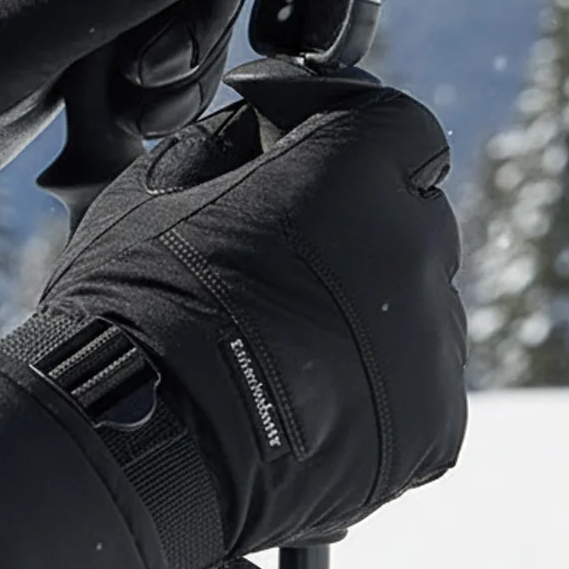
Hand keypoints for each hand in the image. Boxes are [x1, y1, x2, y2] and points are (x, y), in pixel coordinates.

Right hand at [0, 65, 466, 568]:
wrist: (135, 442)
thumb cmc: (134, 303)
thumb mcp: (158, 183)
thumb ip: (236, 142)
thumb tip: (267, 133)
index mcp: (355, 172)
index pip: (396, 127)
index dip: (348, 140)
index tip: (299, 163)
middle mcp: (415, 247)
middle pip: (410, 216)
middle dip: (355, 225)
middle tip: (279, 264)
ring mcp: (432, 341)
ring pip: (418, 304)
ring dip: (367, 309)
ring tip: (282, 344)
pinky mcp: (434, 424)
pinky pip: (419, 383)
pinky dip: (374, 385)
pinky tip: (305, 397)